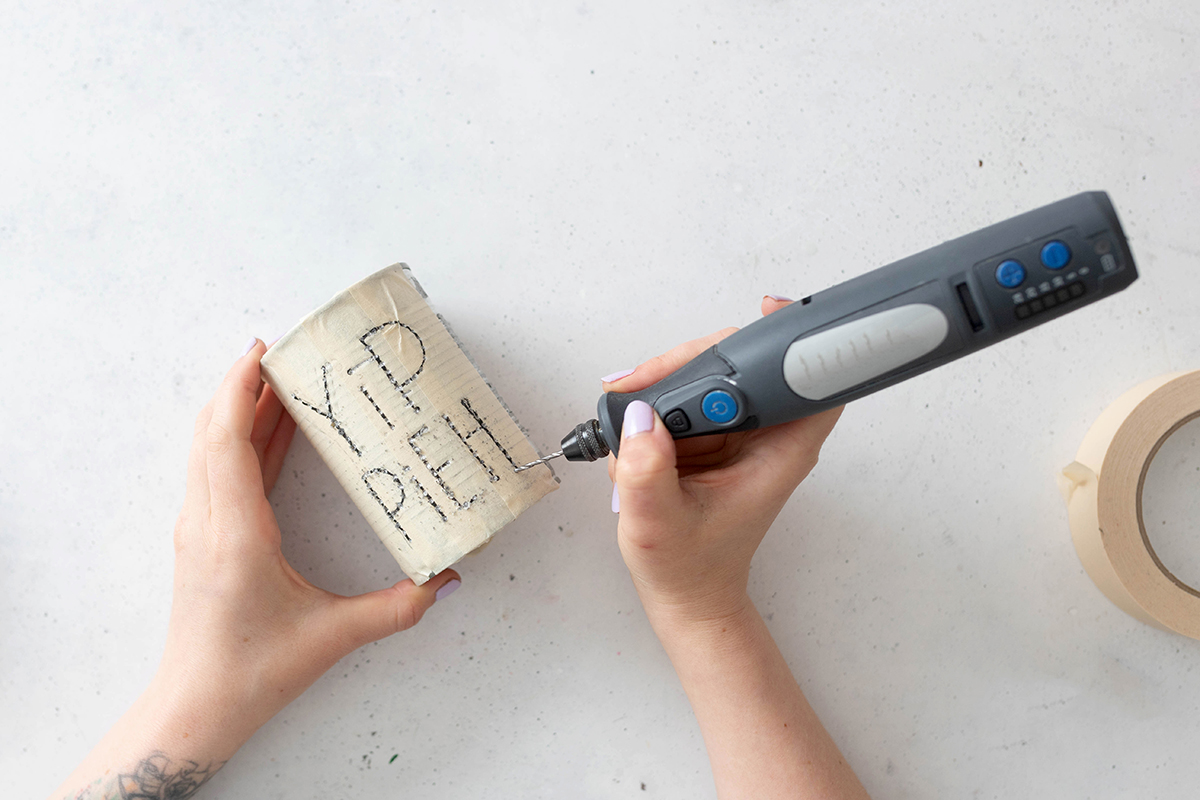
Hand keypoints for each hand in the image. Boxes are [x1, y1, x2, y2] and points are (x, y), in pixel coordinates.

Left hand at [153, 338, 459, 754]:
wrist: (197, 707)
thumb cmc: (253, 672)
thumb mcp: (334, 637)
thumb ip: (398, 608)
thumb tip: (448, 582)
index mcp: (235, 532)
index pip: (228, 438)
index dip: (241, 387)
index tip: (262, 351)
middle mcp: (207, 521)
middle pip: (214, 430)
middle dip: (243, 383)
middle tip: (281, 351)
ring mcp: (198, 528)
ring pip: (209, 447)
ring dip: (239, 408)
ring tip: (278, 379)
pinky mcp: (202, 538)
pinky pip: (215, 469)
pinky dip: (237, 438)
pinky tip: (269, 432)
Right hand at [606, 297, 841, 627]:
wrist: (685, 597)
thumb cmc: (689, 569)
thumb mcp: (658, 526)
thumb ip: (647, 474)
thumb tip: (640, 419)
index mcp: (779, 451)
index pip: (810, 380)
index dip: (795, 339)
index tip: (765, 314)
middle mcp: (764, 435)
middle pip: (742, 362)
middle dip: (686, 363)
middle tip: (641, 385)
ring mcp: (736, 433)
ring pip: (706, 374)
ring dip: (660, 387)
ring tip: (630, 427)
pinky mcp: (710, 436)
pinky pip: (683, 398)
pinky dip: (652, 409)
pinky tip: (633, 442)